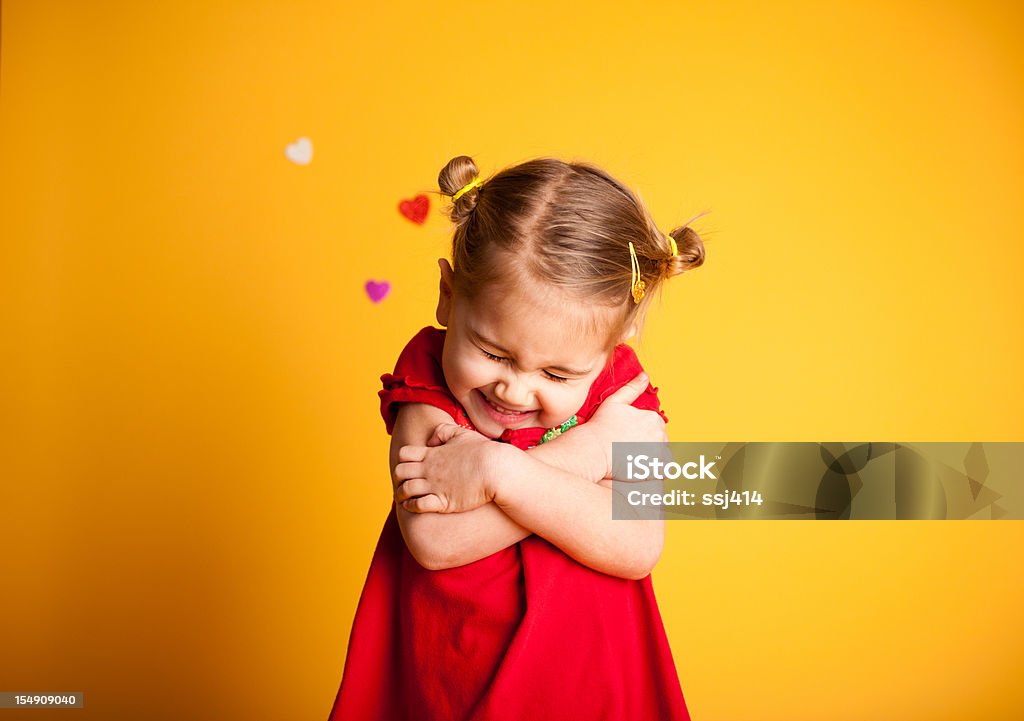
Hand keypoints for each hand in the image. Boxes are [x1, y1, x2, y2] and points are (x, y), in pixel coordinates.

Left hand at [393, 423, 508, 512]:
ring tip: (403, 498)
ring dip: (401, 494)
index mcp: (432, 453)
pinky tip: (413, 506)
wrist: (496, 470)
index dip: (403, 460)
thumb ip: (443, 432)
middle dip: (398, 478)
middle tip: (403, 483)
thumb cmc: (483, 452)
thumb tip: (430, 441)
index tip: (409, 466)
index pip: (404, 454)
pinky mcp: (443, 502)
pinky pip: (417, 505)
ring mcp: (435, 486)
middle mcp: (429, 469)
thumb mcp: (462, 434)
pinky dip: (410, 506)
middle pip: (400, 472)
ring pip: (405, 490)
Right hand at [585, 371, 668, 478]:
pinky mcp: (655, 469)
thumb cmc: (601, 427)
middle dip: (648, 443)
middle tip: (628, 447)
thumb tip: (645, 375)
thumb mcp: (615, 401)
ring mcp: (658, 453)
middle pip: (659, 440)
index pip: (655, 425)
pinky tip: (640, 467)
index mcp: (654, 419)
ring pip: (661, 454)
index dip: (642, 430)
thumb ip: (632, 388)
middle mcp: (660, 435)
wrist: (593, 451)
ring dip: (652, 456)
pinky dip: (655, 470)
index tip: (628, 436)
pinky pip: (663, 470)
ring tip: (633, 458)